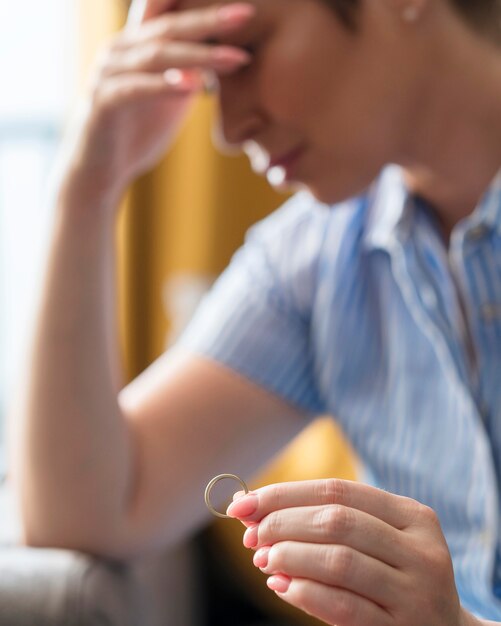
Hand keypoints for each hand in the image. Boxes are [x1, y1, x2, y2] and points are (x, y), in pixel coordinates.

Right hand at [59, 0, 253, 209]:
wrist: (101, 170)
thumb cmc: (137, 130)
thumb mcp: (171, 95)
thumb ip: (192, 71)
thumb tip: (228, 56)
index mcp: (136, 43)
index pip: (169, 11)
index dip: (200, 6)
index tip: (243, 7)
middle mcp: (120, 49)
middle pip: (169, 26)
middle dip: (209, 20)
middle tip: (248, 14)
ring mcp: (108, 74)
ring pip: (156, 55)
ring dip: (198, 55)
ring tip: (235, 58)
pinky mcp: (103, 103)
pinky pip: (135, 89)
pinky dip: (164, 86)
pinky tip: (193, 86)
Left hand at [227, 479, 474, 625]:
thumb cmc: (395, 578)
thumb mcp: (377, 542)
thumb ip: (327, 523)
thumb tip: (252, 510)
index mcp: (413, 516)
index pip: (338, 490)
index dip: (284, 493)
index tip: (243, 503)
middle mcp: (420, 550)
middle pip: (336, 521)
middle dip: (283, 523)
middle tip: (251, 535)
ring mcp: (415, 593)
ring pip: (338, 560)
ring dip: (289, 556)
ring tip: (264, 559)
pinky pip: (343, 607)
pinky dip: (304, 592)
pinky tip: (282, 587)